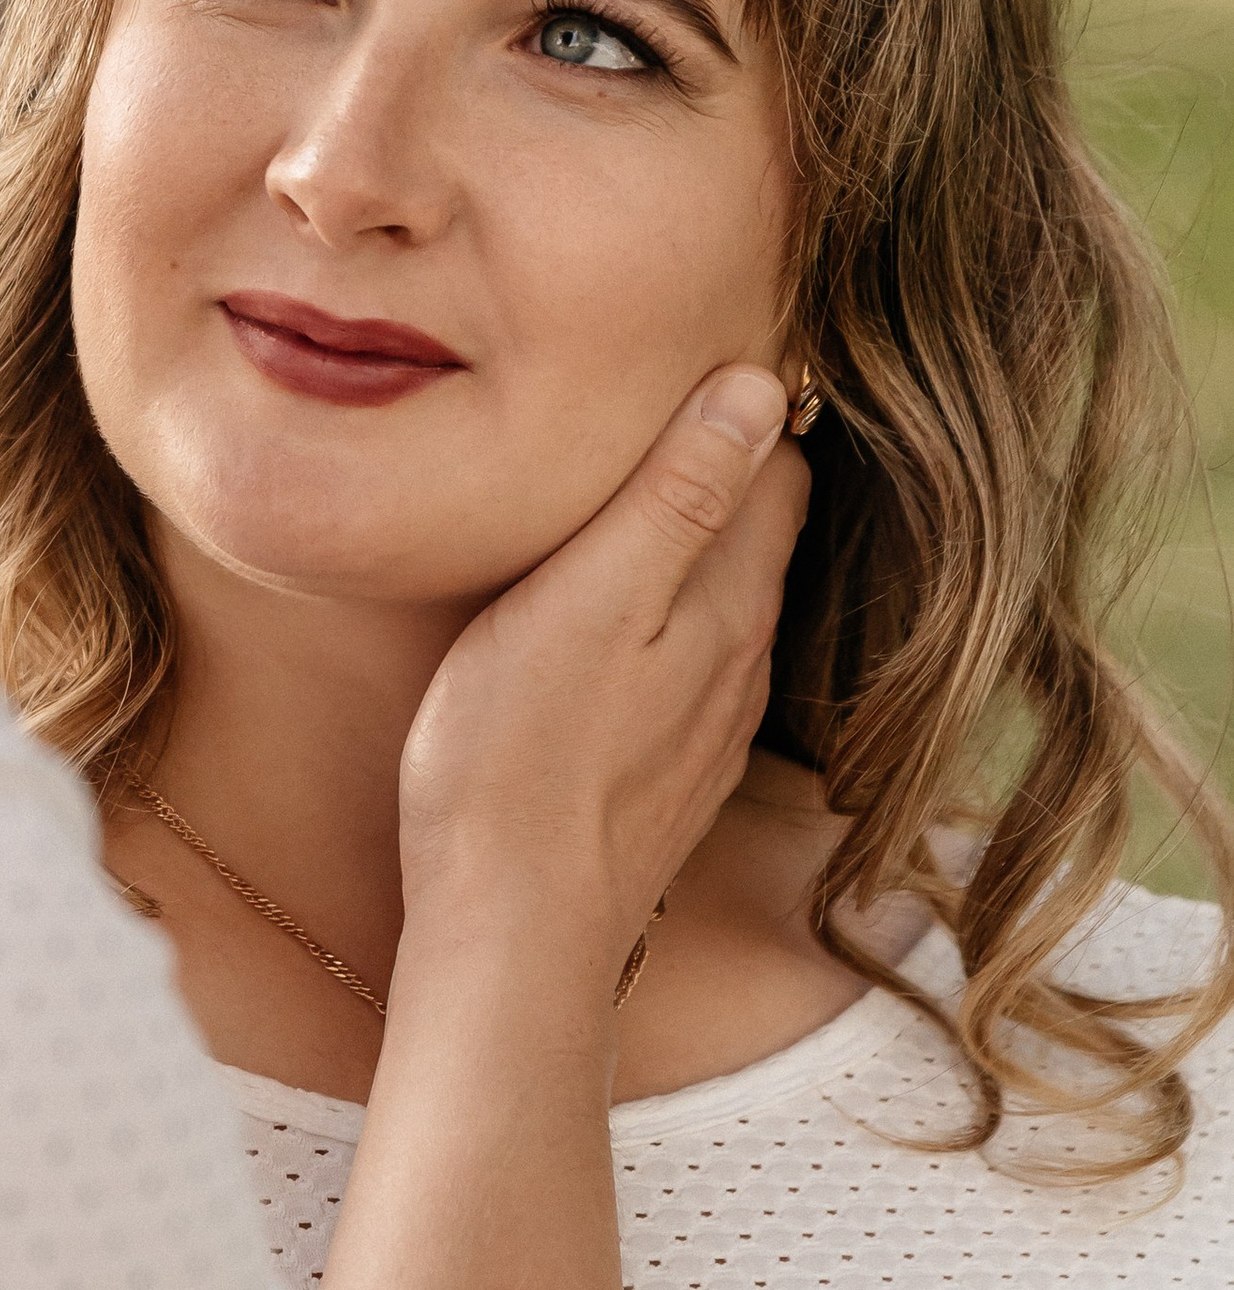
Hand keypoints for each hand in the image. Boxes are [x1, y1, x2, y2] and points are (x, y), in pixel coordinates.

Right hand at [397, 366, 806, 991]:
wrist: (513, 930)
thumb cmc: (519, 756)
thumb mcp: (588, 598)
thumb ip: (674, 494)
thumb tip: (755, 385)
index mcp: (730, 601)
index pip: (776, 463)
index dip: (736, 403)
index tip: (680, 359)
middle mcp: (743, 660)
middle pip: (757, 530)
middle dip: (718, 468)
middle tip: (645, 409)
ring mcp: (710, 724)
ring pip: (723, 602)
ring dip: (690, 549)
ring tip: (623, 503)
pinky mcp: (669, 773)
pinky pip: (689, 667)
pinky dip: (666, 623)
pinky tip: (612, 625)